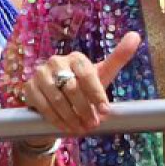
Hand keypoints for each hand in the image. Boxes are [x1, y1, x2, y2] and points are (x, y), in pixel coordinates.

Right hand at [20, 33, 142, 142]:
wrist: (57, 98)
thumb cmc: (84, 85)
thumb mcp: (102, 73)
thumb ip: (119, 57)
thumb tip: (136, 36)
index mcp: (76, 58)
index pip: (88, 76)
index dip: (97, 95)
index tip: (105, 111)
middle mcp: (56, 62)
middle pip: (72, 88)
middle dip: (85, 109)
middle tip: (93, 124)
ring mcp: (40, 74)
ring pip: (57, 99)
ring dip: (71, 117)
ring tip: (81, 129)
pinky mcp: (28, 87)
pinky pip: (43, 105)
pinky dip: (56, 119)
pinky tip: (66, 128)